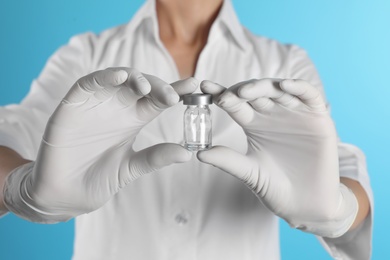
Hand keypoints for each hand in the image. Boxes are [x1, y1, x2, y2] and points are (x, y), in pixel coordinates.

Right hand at [3, 68, 196, 222]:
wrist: (65, 193)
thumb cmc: (98, 180)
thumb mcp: (131, 168)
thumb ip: (154, 158)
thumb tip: (187, 153)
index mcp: (134, 119)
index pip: (157, 100)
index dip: (175, 91)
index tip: (193, 87)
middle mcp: (118, 107)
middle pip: (141, 86)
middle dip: (158, 86)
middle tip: (172, 96)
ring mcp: (97, 103)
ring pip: (118, 78)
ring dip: (133, 78)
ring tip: (145, 87)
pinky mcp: (75, 103)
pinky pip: (90, 83)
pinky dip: (104, 77)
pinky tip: (119, 77)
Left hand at [198, 79, 357, 236]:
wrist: (305, 204)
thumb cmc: (275, 187)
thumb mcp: (249, 172)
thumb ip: (227, 160)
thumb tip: (198, 153)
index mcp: (253, 123)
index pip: (235, 104)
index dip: (220, 94)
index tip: (204, 88)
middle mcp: (272, 114)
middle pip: (255, 93)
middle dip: (239, 91)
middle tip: (225, 96)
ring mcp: (294, 113)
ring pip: (278, 90)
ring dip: (262, 87)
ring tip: (245, 91)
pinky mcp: (317, 117)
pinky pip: (309, 95)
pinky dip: (298, 87)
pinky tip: (284, 86)